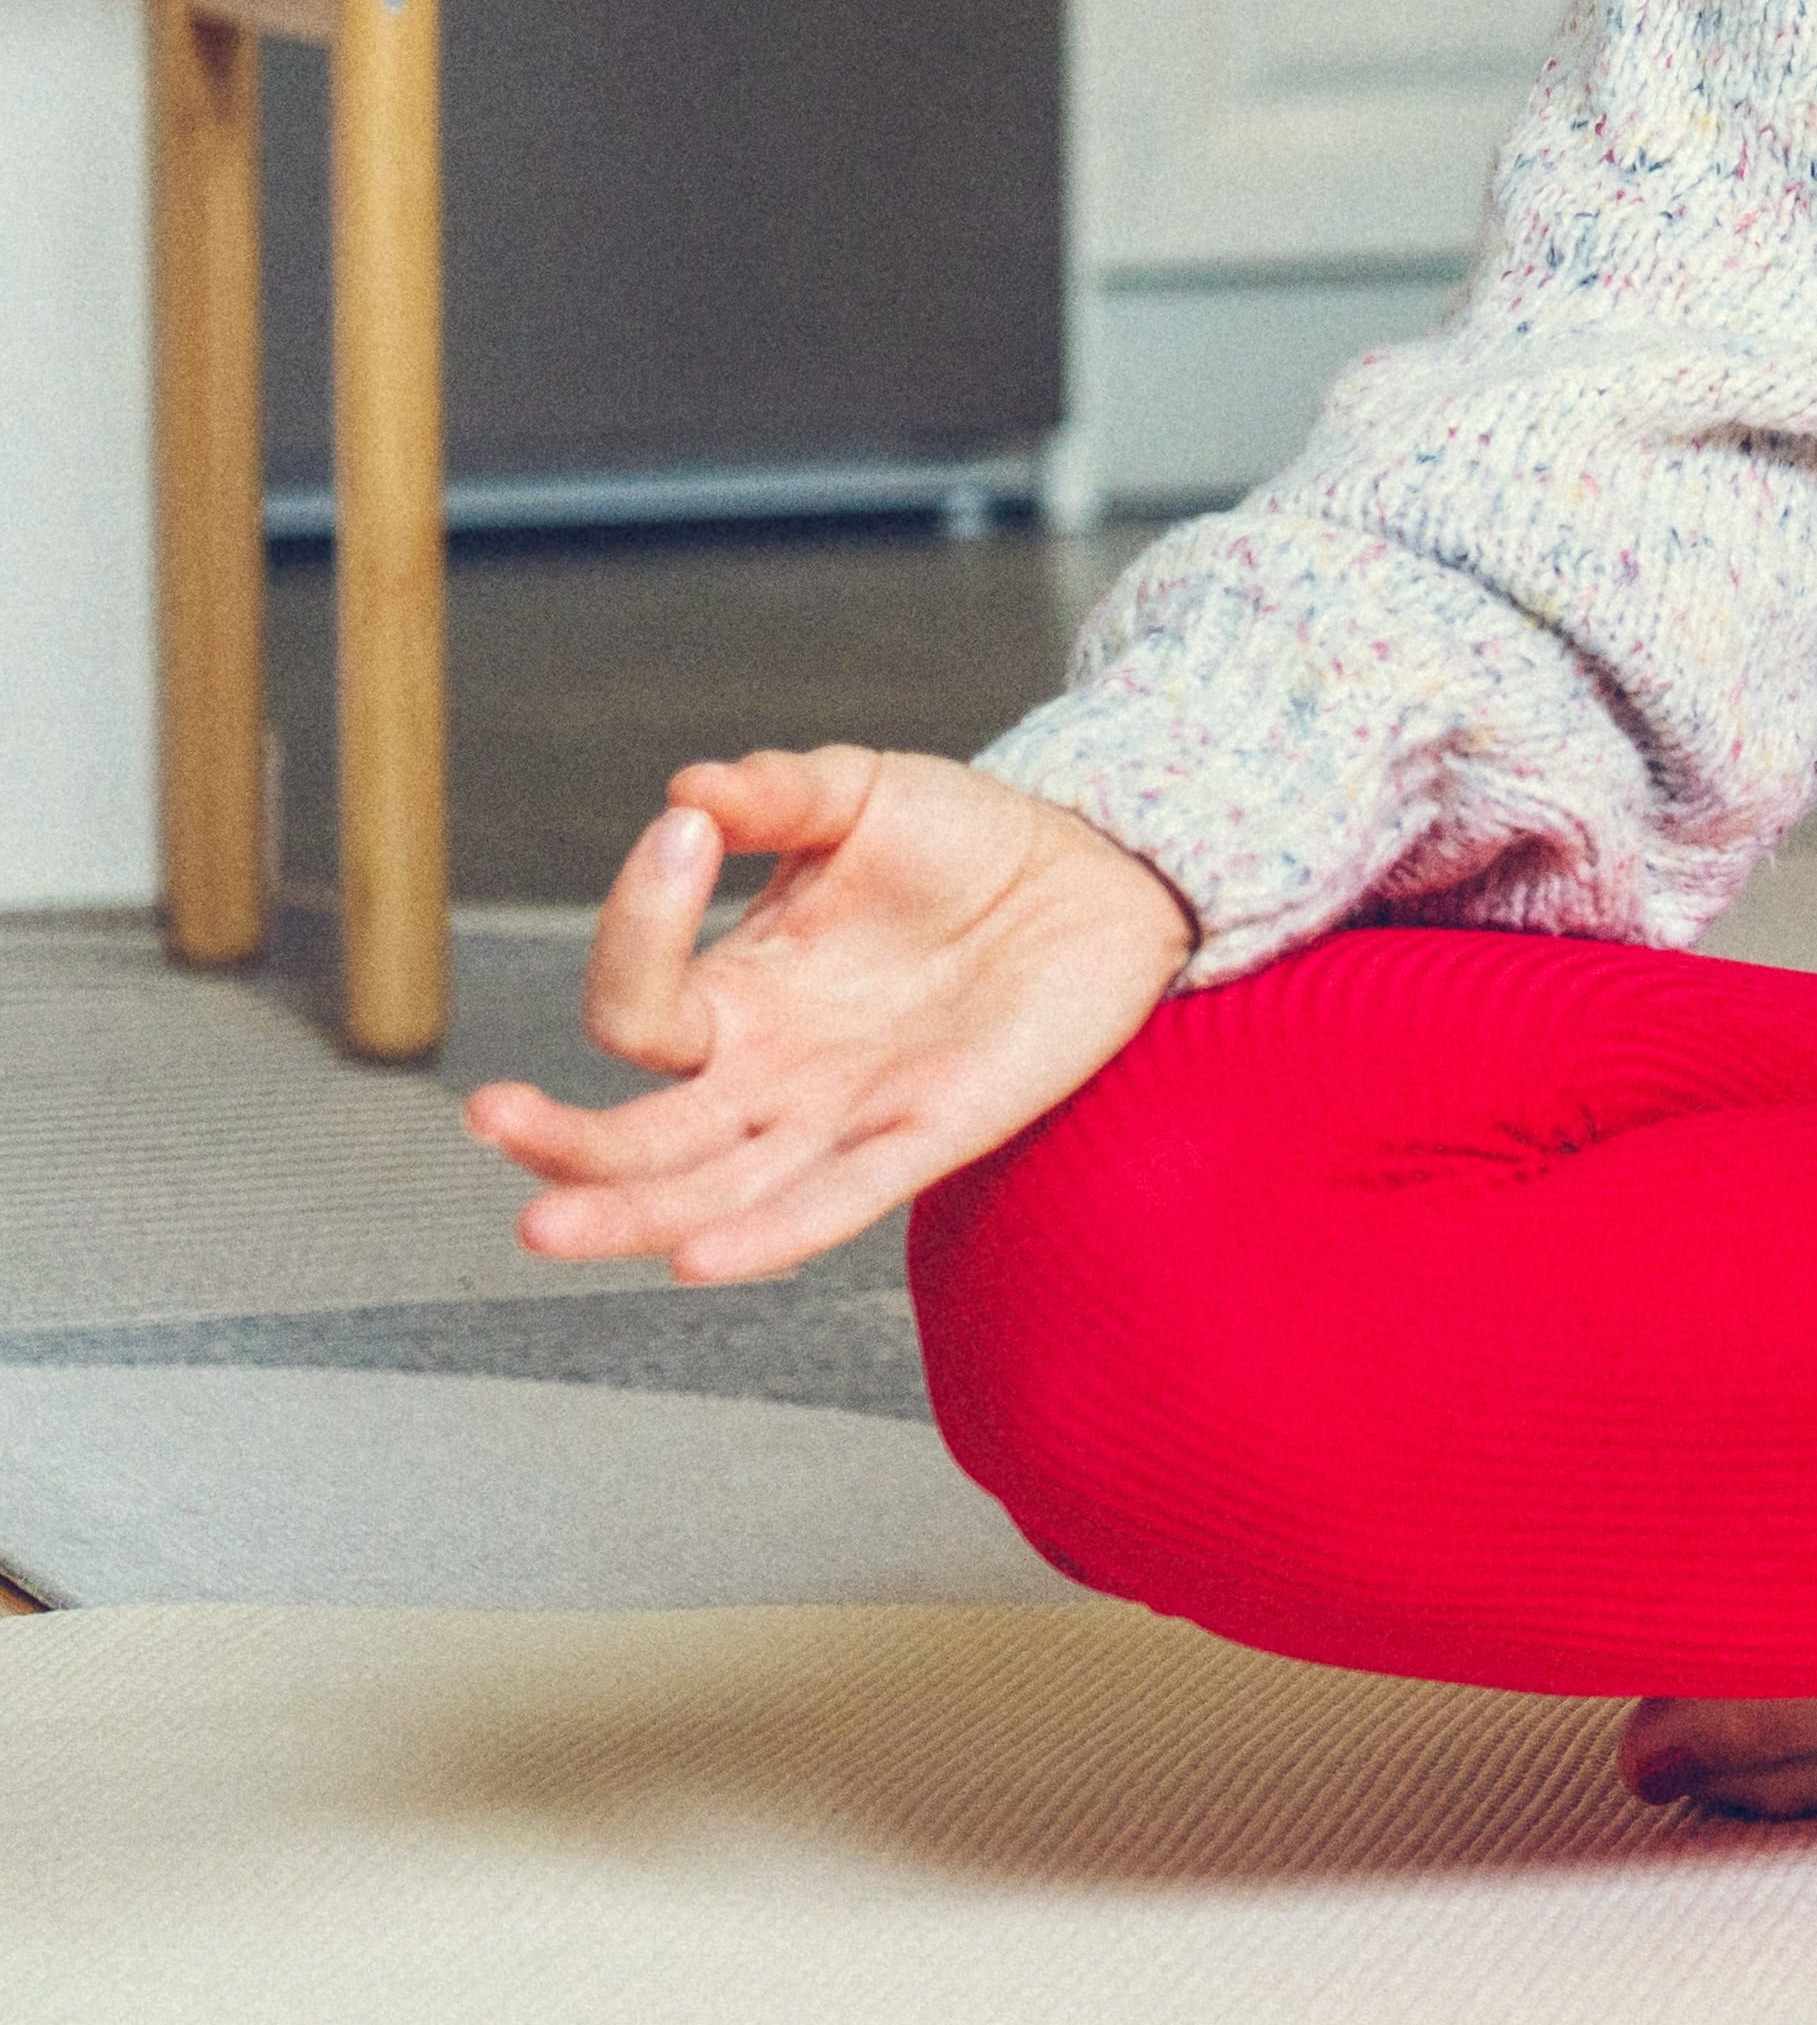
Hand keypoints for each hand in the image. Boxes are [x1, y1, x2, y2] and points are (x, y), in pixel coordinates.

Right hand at [462, 746, 1197, 1287]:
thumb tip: (689, 787)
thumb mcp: (861, 793)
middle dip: (559, 1143)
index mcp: (735, 999)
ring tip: (544, 1226)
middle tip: (491, 1115)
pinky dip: (765, 1237)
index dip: (638, 924)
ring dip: (627, 1214)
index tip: (683, 832)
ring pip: (708, 1192)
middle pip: (636, 1137)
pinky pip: (834, 1204)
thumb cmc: (963, 839)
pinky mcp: (925, 1138)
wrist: (1096, 871)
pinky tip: (697, 1258)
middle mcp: (768, 1076)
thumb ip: (776, 793)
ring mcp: (840, 1116)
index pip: (638, 1004)